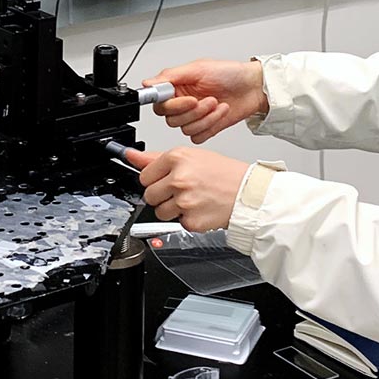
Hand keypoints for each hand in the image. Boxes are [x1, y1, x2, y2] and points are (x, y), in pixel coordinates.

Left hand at [124, 146, 249, 232]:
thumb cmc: (223, 173)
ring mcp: (184, 201)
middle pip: (149, 195)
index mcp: (177, 158)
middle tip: (183, 190)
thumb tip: (130, 155)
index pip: (144, 175)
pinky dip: (188, 220)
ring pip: (160, 212)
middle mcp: (179, 178)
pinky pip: (177, 223)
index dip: (157, 179)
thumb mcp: (192, 156)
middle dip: (162, 195)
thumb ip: (156, 158)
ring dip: (173, 209)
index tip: (169, 179)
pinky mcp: (191, 221)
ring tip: (193, 199)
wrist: (248, 193)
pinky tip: (201, 209)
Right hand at [144, 59, 268, 143]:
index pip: (160, 103)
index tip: (189, 99)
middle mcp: (183, 103)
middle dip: (193, 111)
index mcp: (177, 87)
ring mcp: (195, 117)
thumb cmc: (230, 73)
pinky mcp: (206, 128)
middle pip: (171, 119)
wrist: (253, 87)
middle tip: (208, 99)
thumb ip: (170, 76)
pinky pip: (198, 136)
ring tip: (217, 103)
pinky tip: (221, 112)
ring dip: (205, 117)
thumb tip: (147, 82)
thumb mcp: (198, 68)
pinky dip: (211, 125)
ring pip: (185, 129)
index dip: (173, 105)